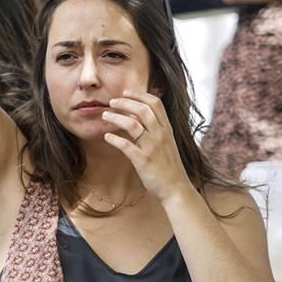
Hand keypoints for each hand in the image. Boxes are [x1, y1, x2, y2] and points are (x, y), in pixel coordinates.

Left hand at [101, 90, 193, 204]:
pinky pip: (126, 146)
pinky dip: (114, 139)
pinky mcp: (143, 161)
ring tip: (105, 115)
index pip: (155, 103)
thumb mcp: (167, 144)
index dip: (139, 95)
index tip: (126, 92)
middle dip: (125, 103)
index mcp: (167, 129)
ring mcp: (152, 148)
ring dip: (116, 118)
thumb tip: (140, 117)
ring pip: (132, 125)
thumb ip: (156, 130)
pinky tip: (107, 136)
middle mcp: (161, 135)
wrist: (176, 189)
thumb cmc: (170, 167)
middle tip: (111, 101)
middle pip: (142, 110)